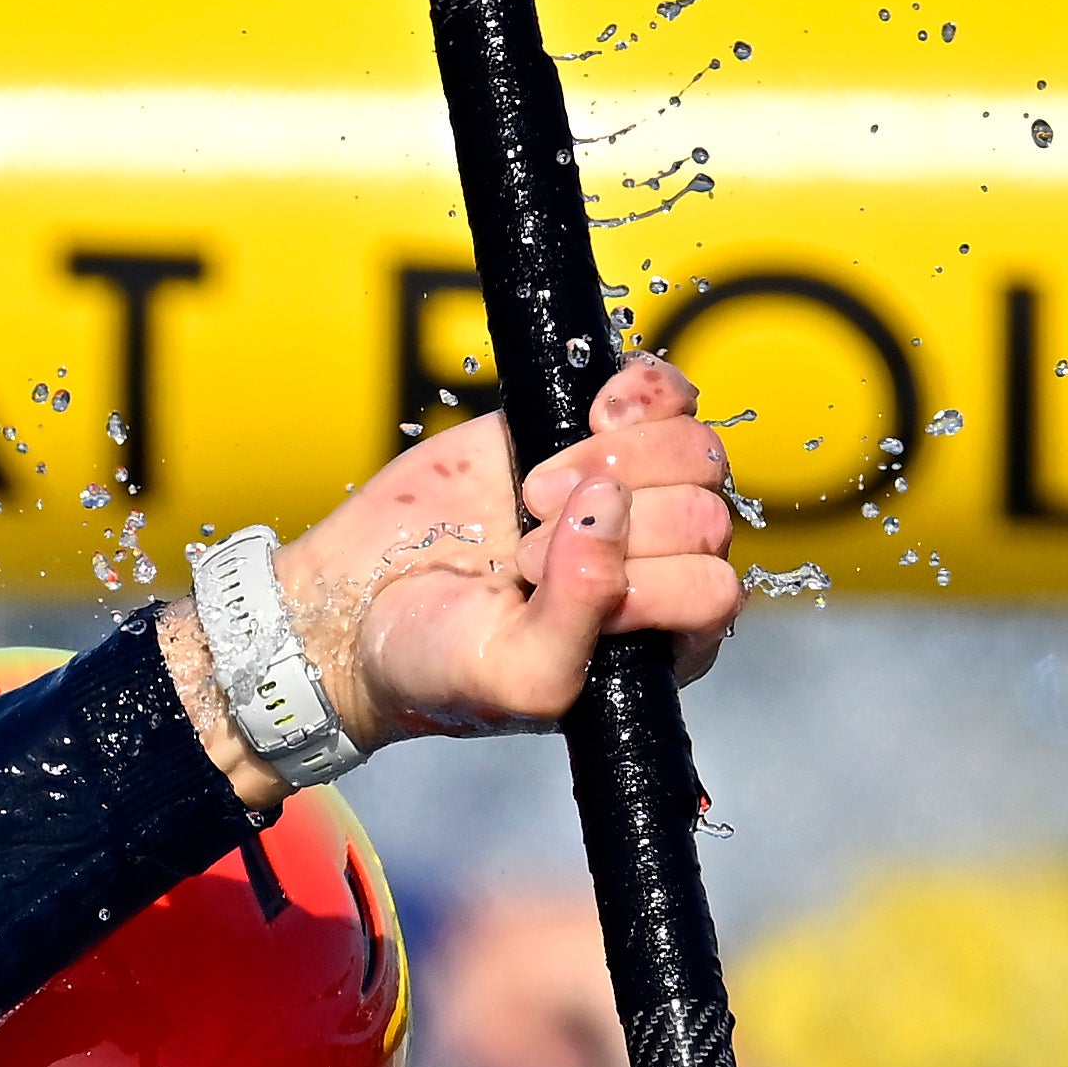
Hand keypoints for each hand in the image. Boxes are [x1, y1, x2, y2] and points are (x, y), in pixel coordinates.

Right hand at [291, 361, 743, 757]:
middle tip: (524, 545)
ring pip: (696, 450)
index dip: (634, 577)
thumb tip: (608, 508)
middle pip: (706, 513)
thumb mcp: (513, 674)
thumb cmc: (435, 659)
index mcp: (663, 641)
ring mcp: (637, 496)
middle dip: (612, 523)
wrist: (357, 601)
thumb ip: (577, 618)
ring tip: (534, 491)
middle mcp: (664, 568)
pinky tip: (590, 412)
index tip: (539, 579)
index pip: (711, 590)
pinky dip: (640, 392)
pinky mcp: (602, 432)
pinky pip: (671, 394)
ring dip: (615, 459)